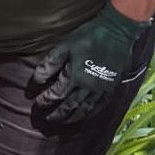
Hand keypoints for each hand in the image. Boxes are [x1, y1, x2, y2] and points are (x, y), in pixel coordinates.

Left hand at [31, 3, 152, 125]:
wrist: (117, 32)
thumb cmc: (88, 36)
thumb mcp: (65, 46)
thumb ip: (50, 63)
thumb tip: (37, 79)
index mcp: (75, 77)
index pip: (56, 94)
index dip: (46, 100)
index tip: (37, 104)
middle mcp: (88, 88)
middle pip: (70, 106)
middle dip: (58, 114)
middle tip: (48, 120)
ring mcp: (101, 89)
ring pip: (85, 109)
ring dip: (73, 118)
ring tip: (64, 122)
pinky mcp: (111, 87)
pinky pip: (100, 105)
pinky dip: (91, 113)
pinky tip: (86, 115)